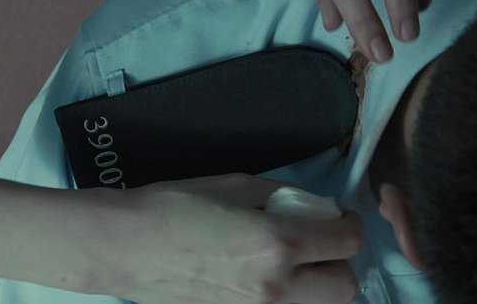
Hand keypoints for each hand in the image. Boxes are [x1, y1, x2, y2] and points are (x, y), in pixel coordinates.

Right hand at [77, 174, 363, 302]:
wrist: (125, 247)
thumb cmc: (175, 206)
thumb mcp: (235, 185)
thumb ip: (282, 196)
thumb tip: (308, 207)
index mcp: (278, 243)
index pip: (346, 242)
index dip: (351, 224)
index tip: (340, 217)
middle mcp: (276, 286)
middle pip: (346, 288)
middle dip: (341, 262)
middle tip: (319, 242)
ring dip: (318, 285)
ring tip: (293, 262)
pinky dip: (288, 297)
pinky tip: (264, 276)